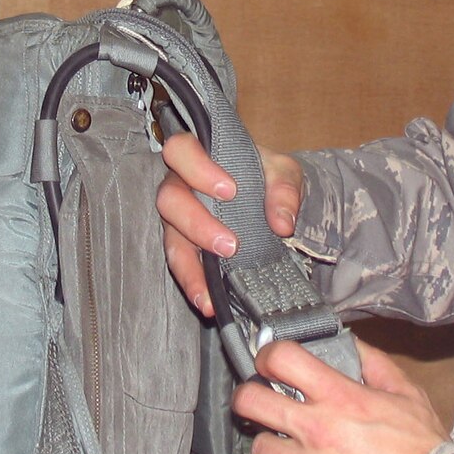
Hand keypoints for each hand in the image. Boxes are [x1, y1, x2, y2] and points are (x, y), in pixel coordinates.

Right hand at [155, 132, 302, 315]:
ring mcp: (179, 219)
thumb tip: (282, 223)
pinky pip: (182, 265)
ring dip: (190, 266)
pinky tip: (207, 303)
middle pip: (170, 199)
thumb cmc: (268, 177)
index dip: (197, 169)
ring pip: (171, 239)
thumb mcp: (284, 174)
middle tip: (229, 245)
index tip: (229, 190)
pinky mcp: (186, 246)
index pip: (181, 151)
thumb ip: (284, 190)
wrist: (271, 200)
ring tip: (209, 293)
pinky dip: (194, 285)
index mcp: (199, 156)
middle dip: (197, 224)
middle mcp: (181, 186)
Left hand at [231, 339, 446, 453]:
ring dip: (274, 447)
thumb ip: (374, 365)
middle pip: (250, 400)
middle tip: (262, 402)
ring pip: (260, 448)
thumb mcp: (409, 397)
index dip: (269, 356)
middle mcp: (318, 432)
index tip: (269, 363)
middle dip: (251, 397)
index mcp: (342, 400)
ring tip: (295, 451)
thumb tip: (349, 344)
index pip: (282, 358)